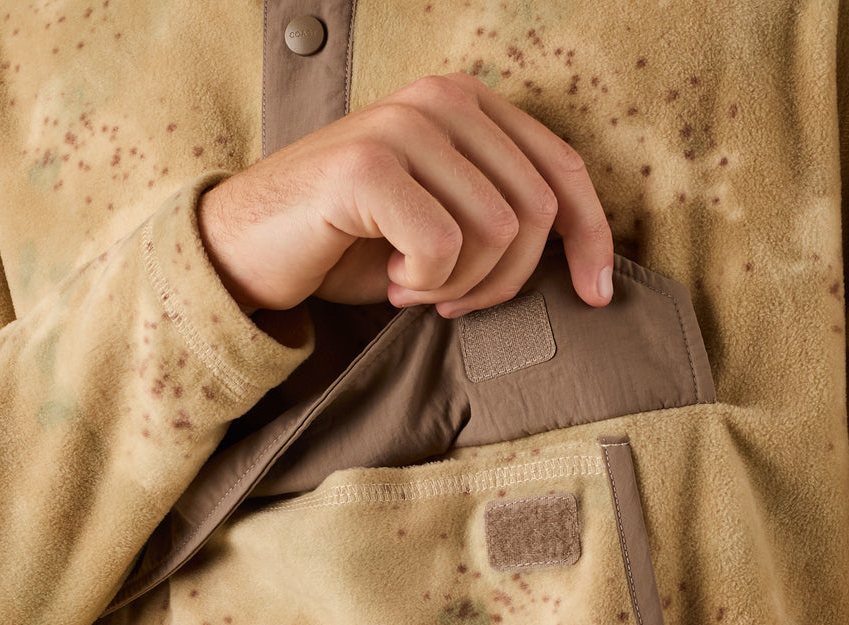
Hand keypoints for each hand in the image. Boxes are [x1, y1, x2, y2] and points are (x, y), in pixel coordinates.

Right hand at [196, 72, 613, 320]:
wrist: (250, 249)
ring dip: (462, 285)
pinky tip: (392, 281)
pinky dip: (425, 283)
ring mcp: (404, 125)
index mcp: (468, 106)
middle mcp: (441, 101)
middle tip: (452, 299)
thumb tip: (585, 261)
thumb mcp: (443, 224)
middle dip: (506, 279)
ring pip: (498, 231)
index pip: (564, 169)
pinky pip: (444, 245)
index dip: (593, 237)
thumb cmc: (351, 243)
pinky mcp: (369, 163)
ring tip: (416, 287)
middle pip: (538, 210)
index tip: (598, 296)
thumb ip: (504, 216)